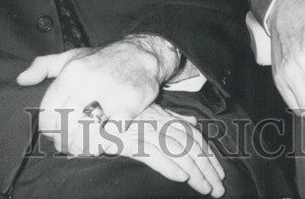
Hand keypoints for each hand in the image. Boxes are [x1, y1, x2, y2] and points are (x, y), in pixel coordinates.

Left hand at [17, 36, 179, 153]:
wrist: (143, 55)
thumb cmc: (103, 60)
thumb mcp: (72, 56)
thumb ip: (43, 66)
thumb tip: (21, 80)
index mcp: (73, 71)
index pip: (48, 111)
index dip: (47, 129)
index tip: (52, 133)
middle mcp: (90, 82)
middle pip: (63, 126)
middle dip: (61, 141)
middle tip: (65, 144)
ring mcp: (110, 96)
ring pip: (82, 135)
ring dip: (78, 147)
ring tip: (79, 147)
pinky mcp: (129, 109)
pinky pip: (106, 138)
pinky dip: (98, 146)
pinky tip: (97, 144)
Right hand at [101, 104, 225, 196]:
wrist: (85, 118)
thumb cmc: (116, 119)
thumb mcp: (148, 115)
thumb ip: (171, 119)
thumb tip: (193, 122)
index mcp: (163, 117)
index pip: (193, 136)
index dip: (208, 155)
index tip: (220, 174)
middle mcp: (155, 122)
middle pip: (188, 145)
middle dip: (206, 168)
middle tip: (218, 189)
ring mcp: (141, 130)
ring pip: (174, 151)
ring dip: (193, 171)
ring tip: (205, 188)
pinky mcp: (125, 141)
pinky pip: (150, 154)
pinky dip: (167, 165)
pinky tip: (180, 177)